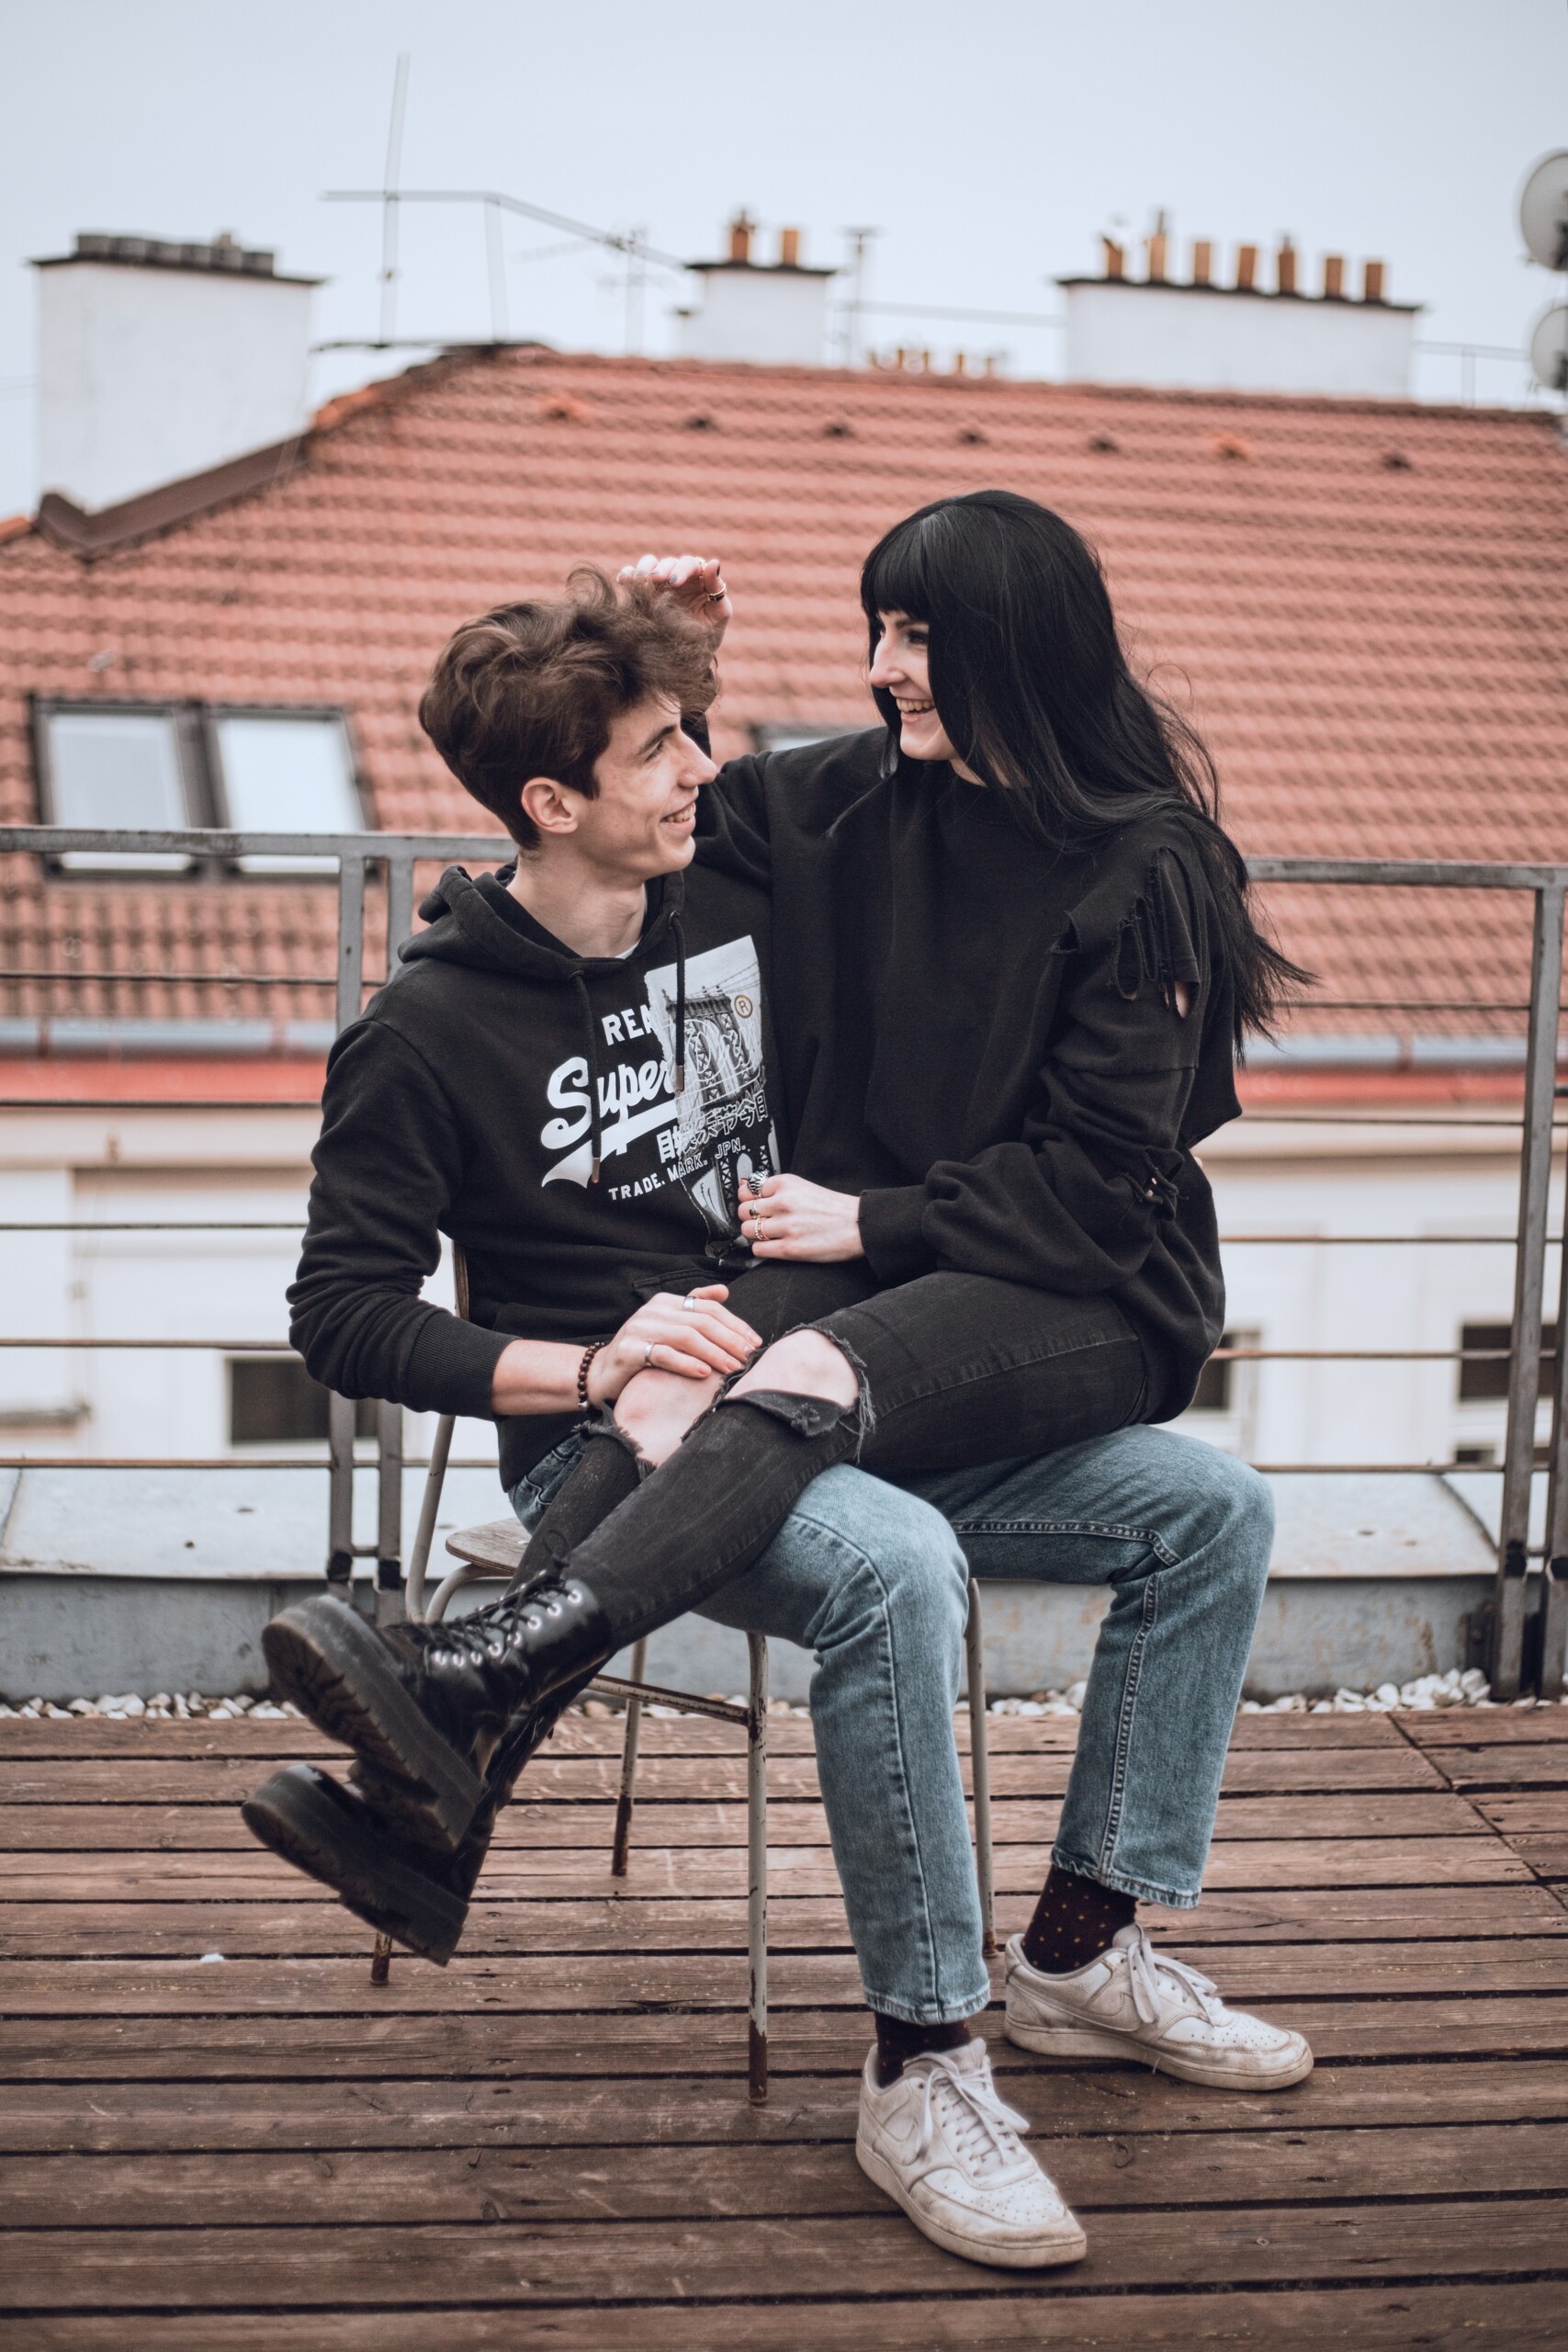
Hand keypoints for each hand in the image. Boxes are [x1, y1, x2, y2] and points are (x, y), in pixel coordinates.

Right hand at [587, 1284, 758, 1403]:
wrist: (602, 1374)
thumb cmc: (642, 1353)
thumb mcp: (668, 1328)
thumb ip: (694, 1308)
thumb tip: (724, 1291)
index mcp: (666, 1302)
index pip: (709, 1308)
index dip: (735, 1325)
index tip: (755, 1343)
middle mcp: (653, 1311)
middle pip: (701, 1321)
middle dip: (730, 1340)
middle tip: (749, 1357)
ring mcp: (640, 1328)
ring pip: (686, 1337)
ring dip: (714, 1353)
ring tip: (733, 1367)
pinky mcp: (630, 1350)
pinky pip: (663, 1355)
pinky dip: (686, 1363)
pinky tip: (703, 1373)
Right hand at [618, 552, 731, 644]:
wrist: (689, 655)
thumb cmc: (709, 634)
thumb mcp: (719, 613)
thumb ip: (716, 589)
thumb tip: (714, 562)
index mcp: (698, 577)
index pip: (690, 564)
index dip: (682, 569)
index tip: (675, 582)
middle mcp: (677, 575)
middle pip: (667, 562)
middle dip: (661, 569)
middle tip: (655, 580)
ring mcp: (659, 583)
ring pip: (649, 564)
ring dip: (643, 569)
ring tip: (639, 580)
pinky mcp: (644, 592)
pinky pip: (633, 577)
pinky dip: (628, 574)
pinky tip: (623, 581)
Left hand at [739, 1173, 863, 1262]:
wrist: (858, 1225)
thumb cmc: (834, 1208)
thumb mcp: (803, 1188)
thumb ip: (776, 1189)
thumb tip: (746, 1188)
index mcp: (786, 1184)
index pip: (750, 1190)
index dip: (752, 1199)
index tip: (757, 1205)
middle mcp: (783, 1202)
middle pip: (744, 1210)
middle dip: (750, 1217)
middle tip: (763, 1221)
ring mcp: (785, 1226)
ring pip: (747, 1230)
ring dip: (754, 1234)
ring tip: (770, 1234)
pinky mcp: (789, 1248)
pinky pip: (758, 1249)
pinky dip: (762, 1249)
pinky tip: (774, 1245)